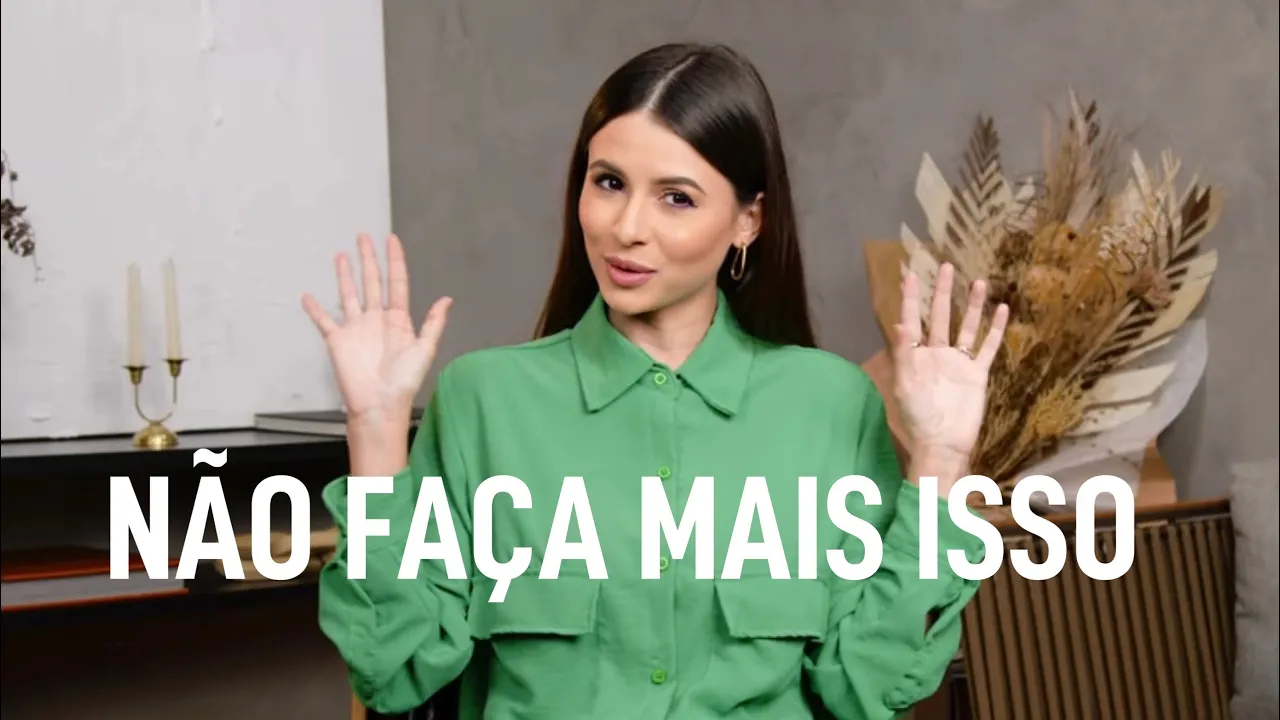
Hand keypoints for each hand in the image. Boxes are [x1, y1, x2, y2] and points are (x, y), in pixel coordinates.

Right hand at [301, 233, 450, 426]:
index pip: (397, 283)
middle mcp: (376, 320)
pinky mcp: (338, 340)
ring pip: (349, 294)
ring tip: (341, 254)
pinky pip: (323, 320)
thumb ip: (434, 323)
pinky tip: (307, 296)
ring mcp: (356, 328)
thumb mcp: (425, 349)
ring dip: (345, 275)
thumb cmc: (404, 382)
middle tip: (363, 236)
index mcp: (398, 320)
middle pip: (372, 282)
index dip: (395, 261)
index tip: (392, 240)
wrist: (379, 405)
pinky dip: (314, 309)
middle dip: (368, 259)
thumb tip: (447, 299)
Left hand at [892, 262, 1007, 465]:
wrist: (944, 443)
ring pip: (967, 327)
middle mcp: (937, 354)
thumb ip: (902, 353)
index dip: (910, 298)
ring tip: (977, 281)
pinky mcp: (977, 373)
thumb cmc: (918, 417)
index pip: (912, 319)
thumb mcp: (904, 384)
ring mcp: (958, 362)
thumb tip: (898, 323)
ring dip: (972, 305)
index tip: (910, 274)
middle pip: (940, 316)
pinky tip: (1002, 309)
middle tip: (945, 266)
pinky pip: (988, 347)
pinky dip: (996, 329)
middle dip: (942, 292)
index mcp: (915, 356)